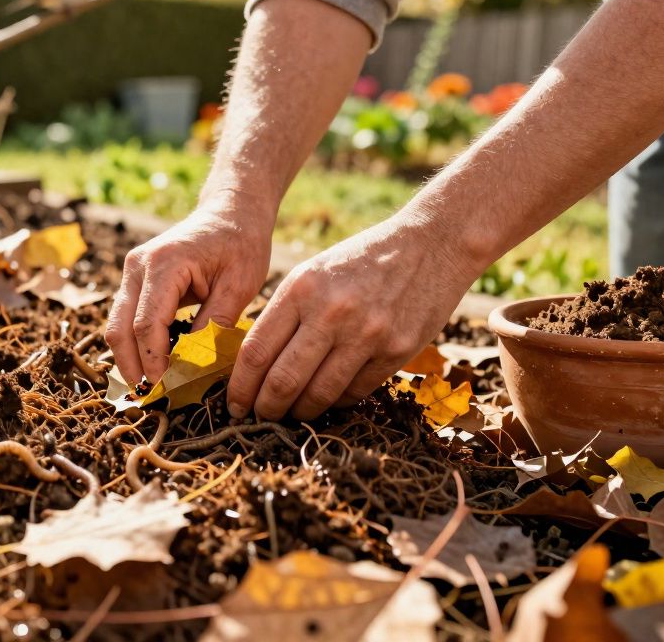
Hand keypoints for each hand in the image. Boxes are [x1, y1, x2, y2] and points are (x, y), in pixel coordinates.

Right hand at [106, 200, 272, 385]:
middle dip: (132, 367)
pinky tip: (154, 365)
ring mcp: (132, 271)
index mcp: (165, 264)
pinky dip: (136, 344)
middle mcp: (138, 266)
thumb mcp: (239, 285)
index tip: (167, 390)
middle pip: (119, 328)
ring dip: (130, 358)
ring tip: (152, 388)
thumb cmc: (240, 244)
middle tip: (151, 398)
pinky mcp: (135, 279)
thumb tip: (194, 368)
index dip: (153, 361)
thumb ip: (214, 325)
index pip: (146, 324)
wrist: (230, 212)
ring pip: (116, 325)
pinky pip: (126, 317)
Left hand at [226, 212, 477, 420]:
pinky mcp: (396, 352)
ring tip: (290, 414)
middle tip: (258, 418)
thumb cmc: (360, 261)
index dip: (240, 387)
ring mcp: (366, 334)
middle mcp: (331, 313)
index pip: (256, 352)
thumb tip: (254, 365)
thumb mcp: (313, 273)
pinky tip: (326, 400)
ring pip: (318, 395)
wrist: (430, 245)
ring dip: (299, 412)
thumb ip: (284, 313)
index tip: (233, 404)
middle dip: (264, 408)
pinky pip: (354, 392)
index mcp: (301, 289)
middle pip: (283, 381)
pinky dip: (335, 402)